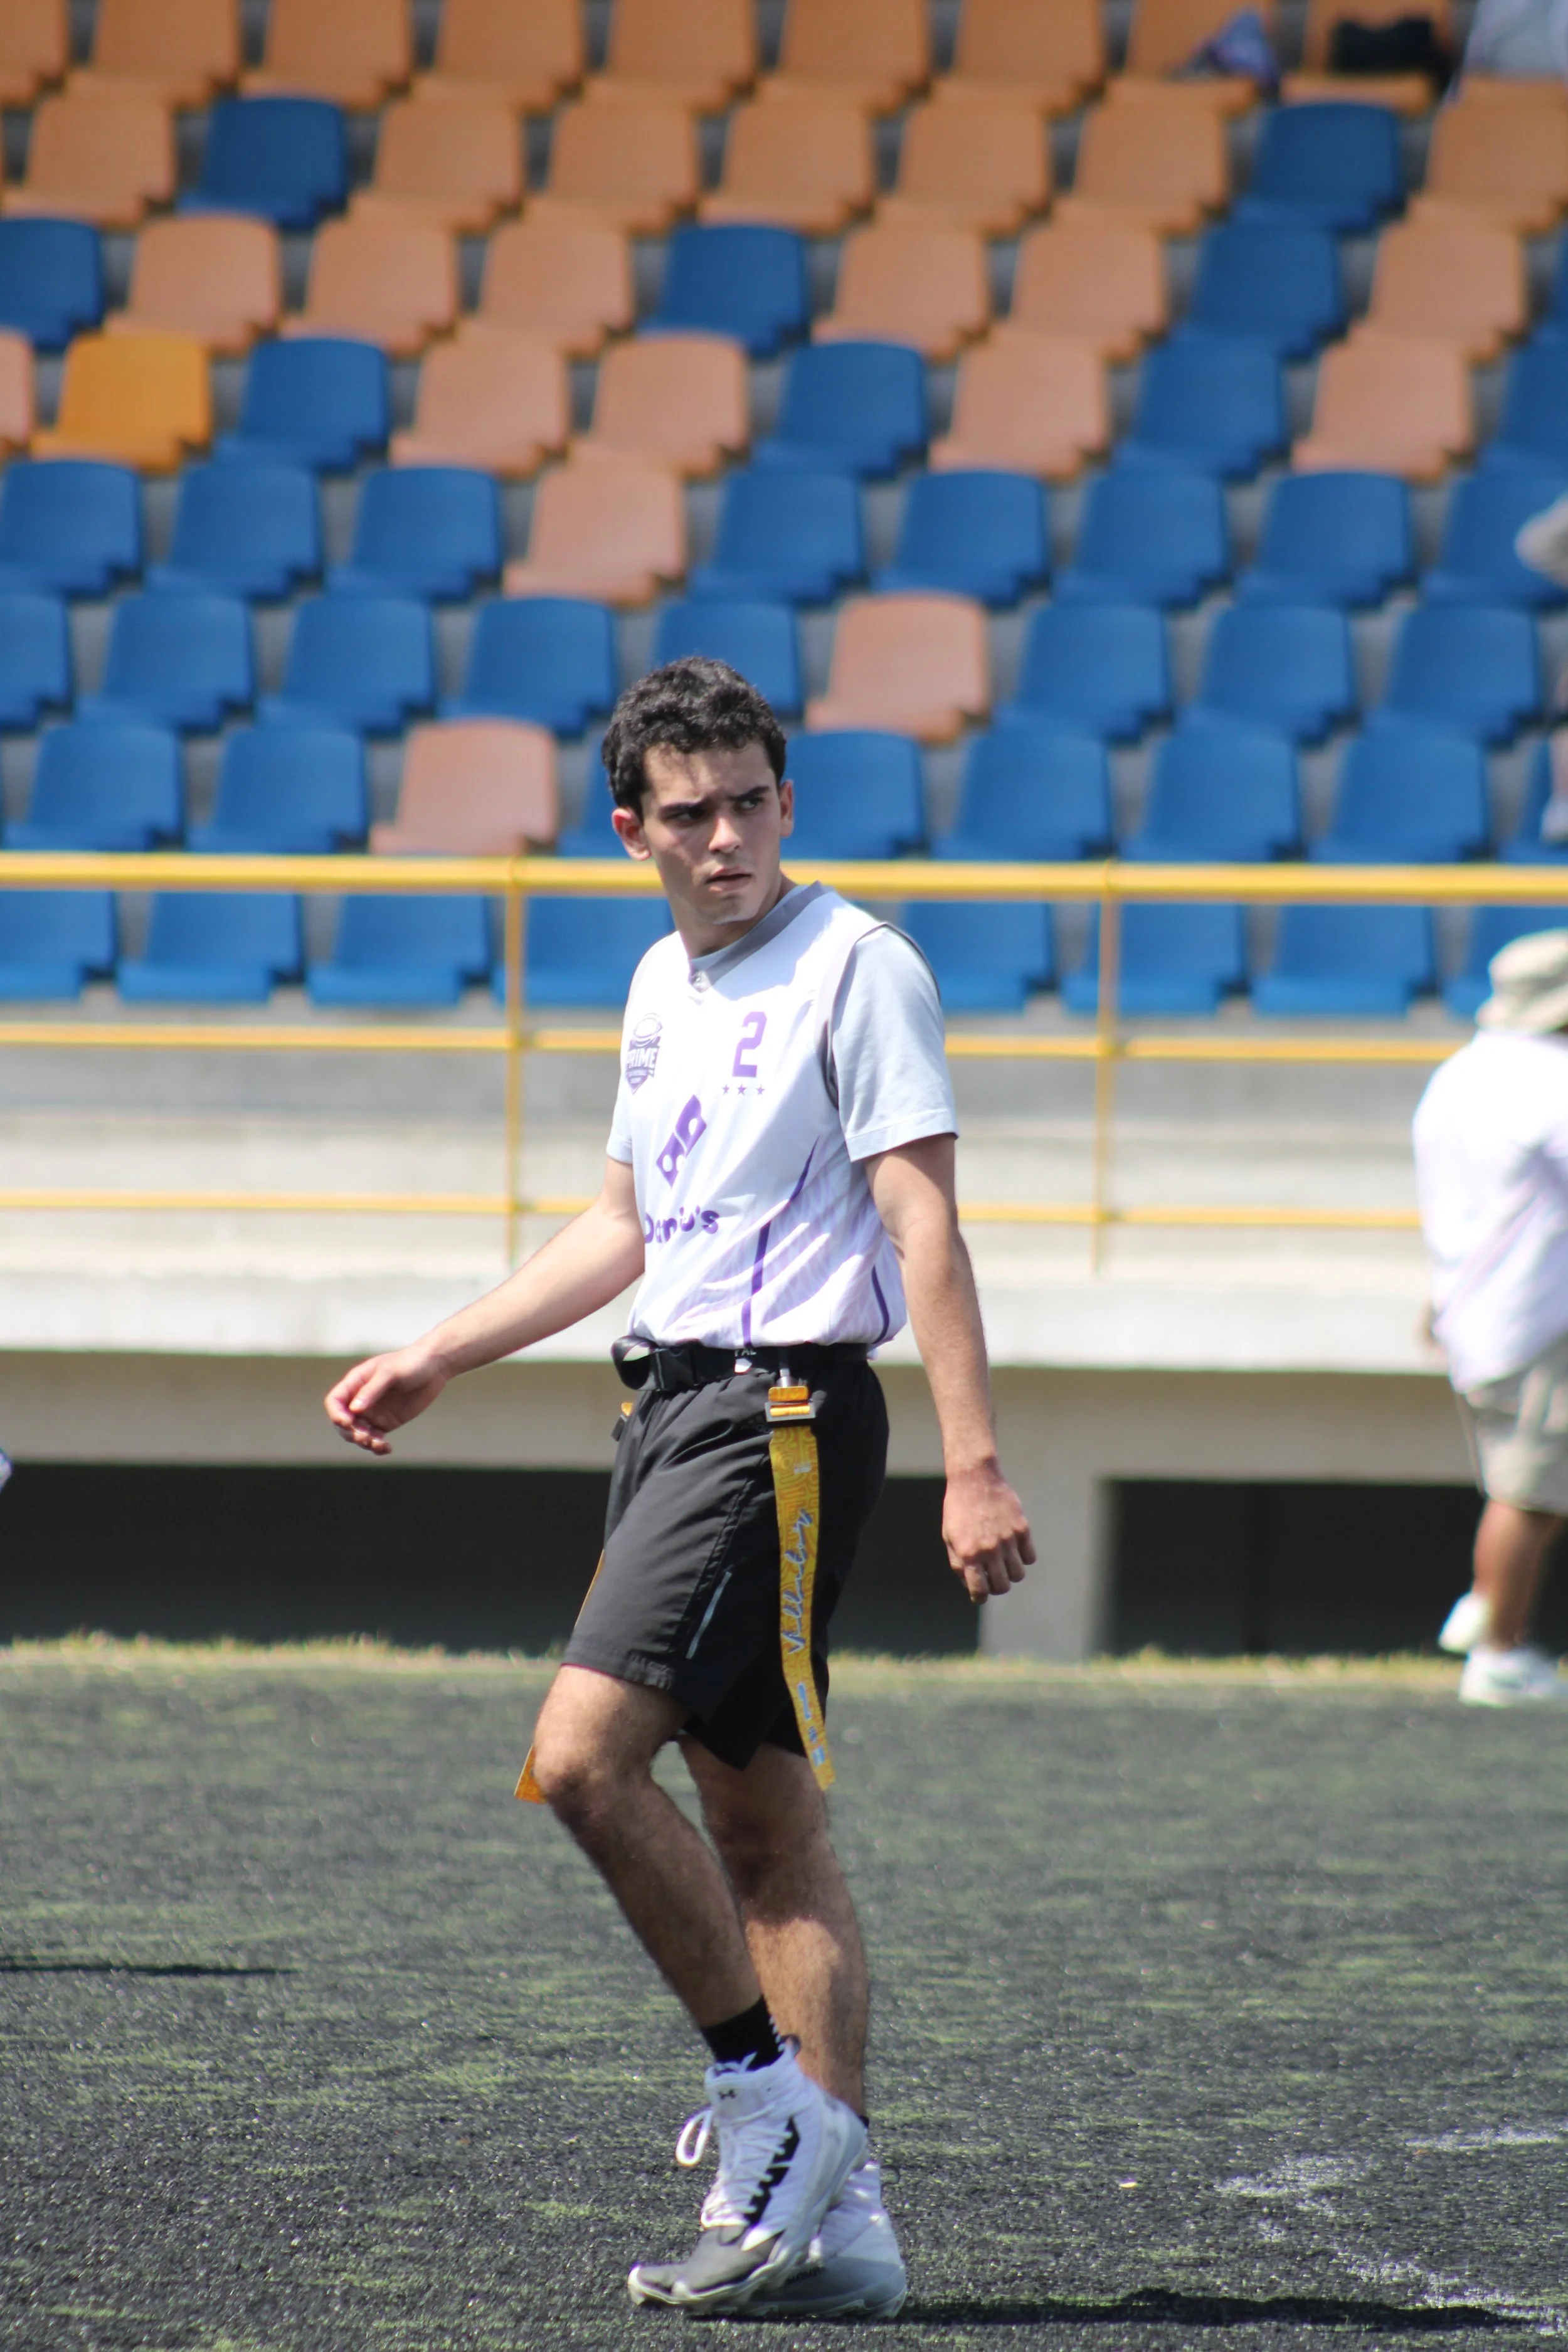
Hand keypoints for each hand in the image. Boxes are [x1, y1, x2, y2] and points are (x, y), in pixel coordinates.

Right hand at [324, 1345, 450, 1455]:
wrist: (434, 1368)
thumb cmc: (410, 1363)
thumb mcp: (390, 1372)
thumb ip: (372, 1390)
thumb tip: (355, 1409)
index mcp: (355, 1383)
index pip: (335, 1401)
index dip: (336, 1414)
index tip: (348, 1422)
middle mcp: (360, 1400)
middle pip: (343, 1422)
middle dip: (350, 1432)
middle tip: (365, 1437)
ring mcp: (373, 1413)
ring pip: (358, 1433)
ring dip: (363, 1442)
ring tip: (378, 1444)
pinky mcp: (386, 1423)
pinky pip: (375, 1439)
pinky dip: (377, 1447)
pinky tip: (386, 1448)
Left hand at [942, 1462, 1033, 1603]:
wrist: (975, 1478)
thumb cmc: (958, 1509)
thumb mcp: (949, 1537)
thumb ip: (958, 1564)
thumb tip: (971, 1585)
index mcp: (969, 1553)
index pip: (979, 1590)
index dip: (979, 1596)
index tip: (980, 1594)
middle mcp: (990, 1549)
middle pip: (1002, 1586)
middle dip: (996, 1586)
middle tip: (991, 1577)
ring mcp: (1008, 1539)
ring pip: (1018, 1574)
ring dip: (1010, 1573)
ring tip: (1003, 1562)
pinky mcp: (1022, 1529)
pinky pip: (1029, 1557)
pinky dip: (1023, 1558)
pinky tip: (1013, 1549)